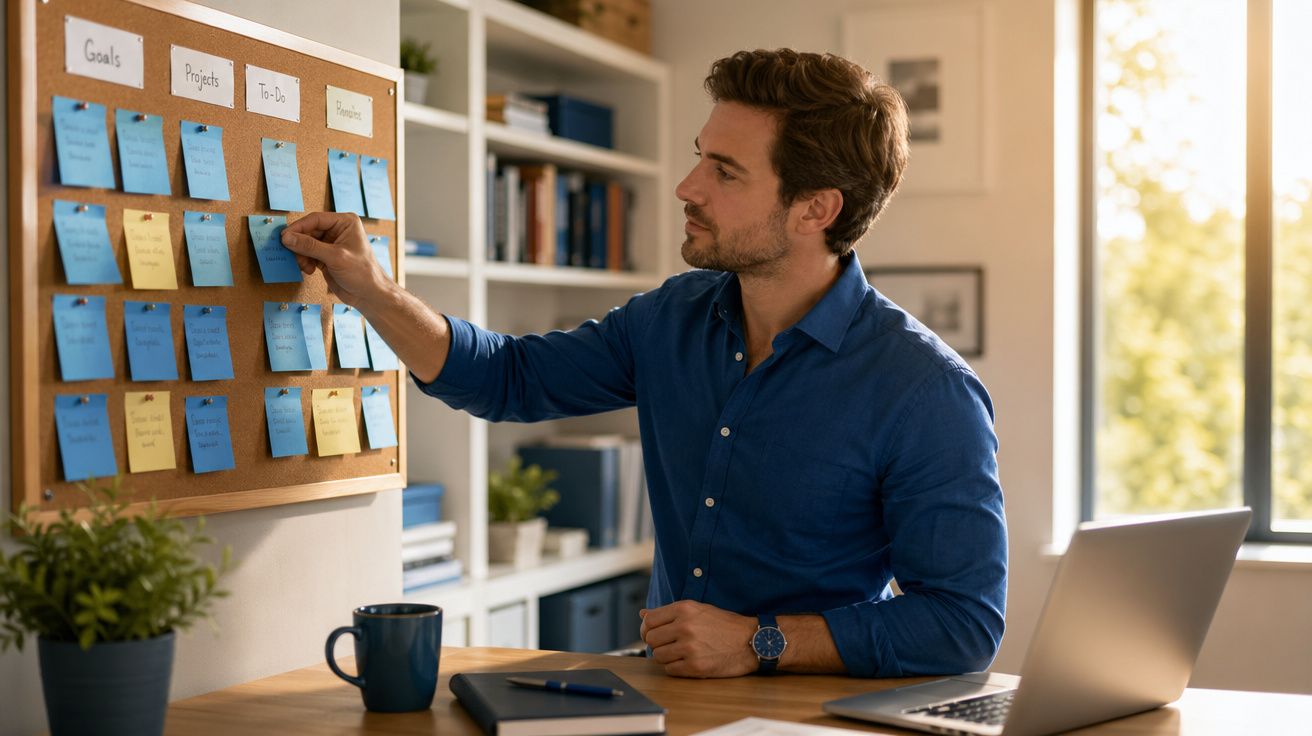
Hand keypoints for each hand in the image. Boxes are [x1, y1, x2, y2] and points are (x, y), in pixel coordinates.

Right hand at [280, 212, 389, 307]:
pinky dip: (304, 261)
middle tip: (291, 254)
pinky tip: (309, 270)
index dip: (299, 227)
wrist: (369, 295)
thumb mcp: (335, 257)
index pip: (316, 219)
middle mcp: (338, 230)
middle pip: (309, 231)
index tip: (284, 237)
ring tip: (304, 266)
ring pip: (306, 244)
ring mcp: (331, 244)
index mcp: (345, 222)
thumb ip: (310, 246)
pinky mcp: (326, 257)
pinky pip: (308, 254)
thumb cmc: (362, 273)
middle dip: (299, 244)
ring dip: (301, 255)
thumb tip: (287, 237)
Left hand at [639, 600, 757, 677]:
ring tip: (680, 653)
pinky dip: (675, 667)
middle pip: (650, 639)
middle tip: (668, 645)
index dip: (647, 629)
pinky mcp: (695, 667)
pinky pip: (670, 670)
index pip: (649, 621)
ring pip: (658, 656)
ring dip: (665, 657)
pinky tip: (687, 662)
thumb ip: (669, 612)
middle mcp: (685, 627)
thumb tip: (642, 614)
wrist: (751, 641)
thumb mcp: (699, 609)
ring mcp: (689, 648)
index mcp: (684, 609)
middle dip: (657, 643)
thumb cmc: (726, 625)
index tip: (651, 634)